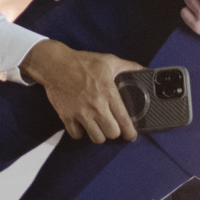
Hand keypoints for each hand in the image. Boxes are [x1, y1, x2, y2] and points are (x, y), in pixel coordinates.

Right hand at [20, 40, 141, 143]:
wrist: (54, 64)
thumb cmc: (82, 62)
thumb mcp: (109, 60)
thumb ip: (129, 66)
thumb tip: (144, 70)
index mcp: (109, 93)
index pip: (125, 121)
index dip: (130, 133)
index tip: (131, 135)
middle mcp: (96, 106)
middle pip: (112, 133)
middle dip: (114, 132)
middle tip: (112, 126)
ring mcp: (81, 113)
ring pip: (96, 138)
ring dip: (99, 134)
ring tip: (98, 127)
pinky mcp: (67, 116)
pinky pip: (77, 135)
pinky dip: (81, 133)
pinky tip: (83, 125)